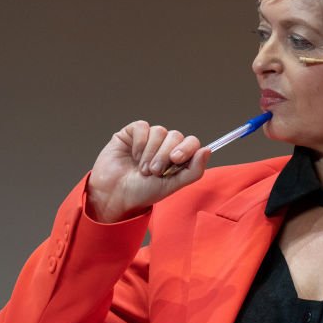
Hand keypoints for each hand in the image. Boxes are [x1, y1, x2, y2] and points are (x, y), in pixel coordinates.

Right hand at [86, 120, 210, 222]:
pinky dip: (139, 142)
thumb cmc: (142, 192)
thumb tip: (208, 150)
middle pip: (176, 136)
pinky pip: (142, 127)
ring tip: (143, 169)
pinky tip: (133, 155)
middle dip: (165, 155)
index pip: (191, 142)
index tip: (176, 159)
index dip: (187, 148)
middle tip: (154, 171)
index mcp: (178, 157)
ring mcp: (149, 138)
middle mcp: (165, 145)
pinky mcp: (132, 133)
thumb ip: (193, 171)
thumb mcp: (172, 185)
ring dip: (151, 152)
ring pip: (159, 131)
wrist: (115, 195)